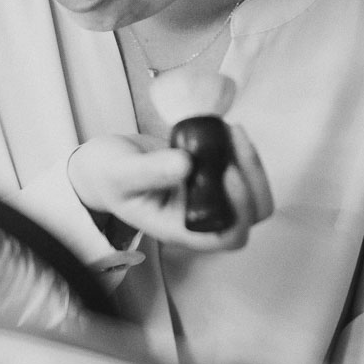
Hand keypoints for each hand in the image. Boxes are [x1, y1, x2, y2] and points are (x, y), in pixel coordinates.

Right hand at [67, 127, 274, 250]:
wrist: (109, 164)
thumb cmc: (110, 176)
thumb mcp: (122, 173)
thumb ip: (149, 171)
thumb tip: (186, 163)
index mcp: (181, 229)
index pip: (227, 235)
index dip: (239, 209)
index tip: (227, 171)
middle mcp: (201, 218)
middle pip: (250, 216)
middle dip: (253, 180)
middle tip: (234, 143)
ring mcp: (210, 197)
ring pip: (253, 193)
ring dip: (251, 163)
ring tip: (232, 130)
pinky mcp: (214, 176)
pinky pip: (242, 171)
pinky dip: (242, 150)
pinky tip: (228, 128)